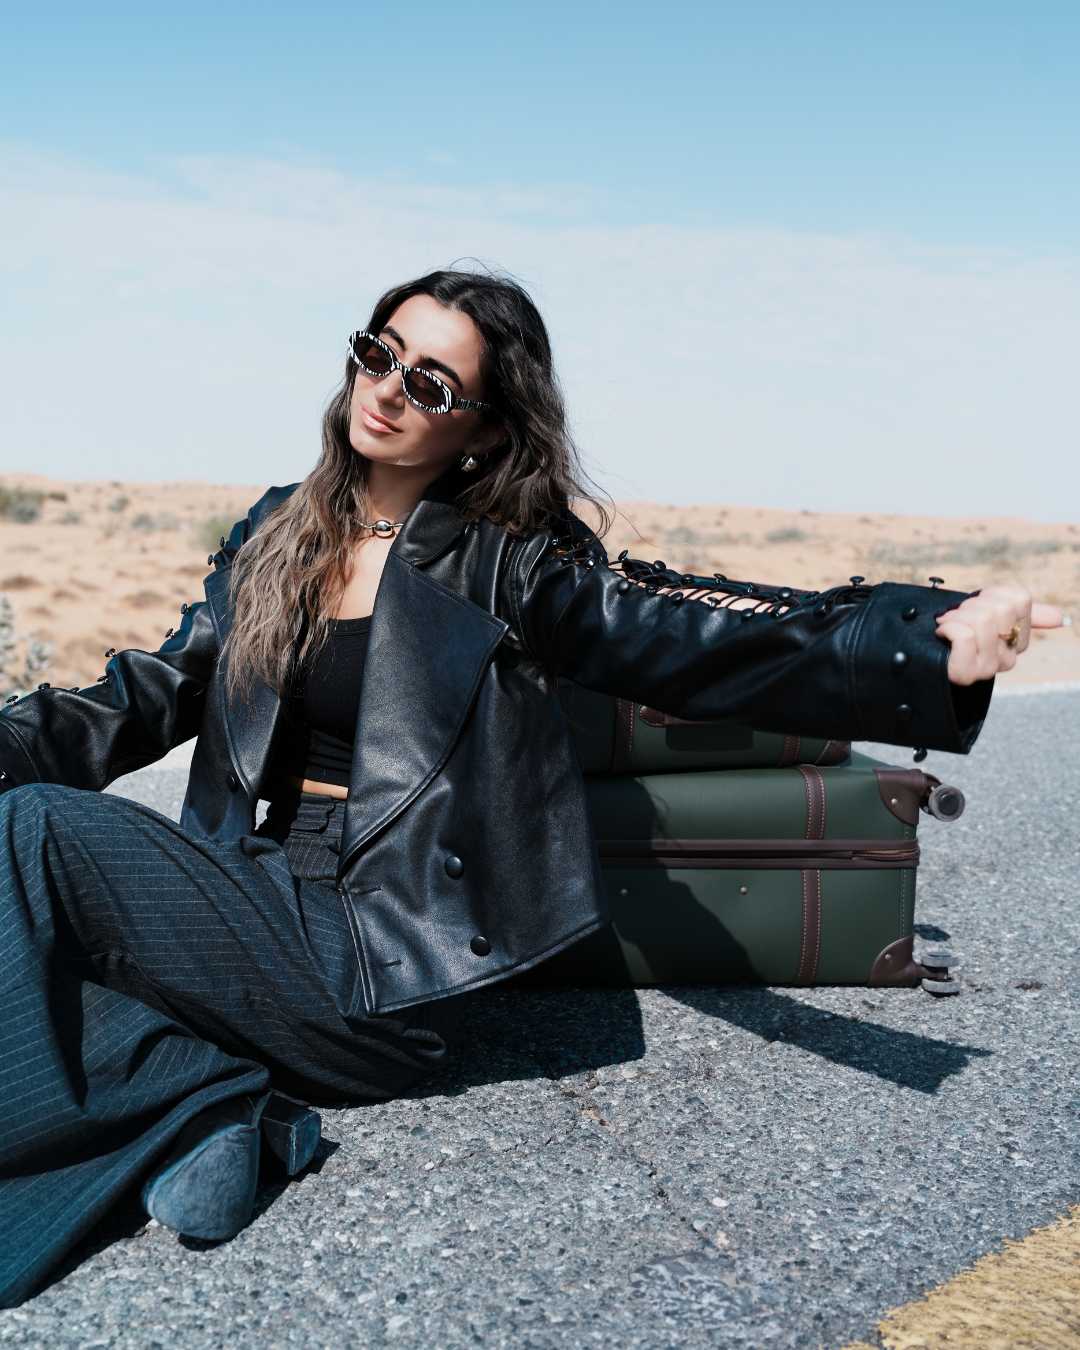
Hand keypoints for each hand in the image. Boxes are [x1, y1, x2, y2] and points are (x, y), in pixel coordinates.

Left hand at [934, 582, 1065, 684]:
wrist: (915, 650)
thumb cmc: (953, 628)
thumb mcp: (987, 613)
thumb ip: (1022, 612)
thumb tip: (1061, 618)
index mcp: (1017, 640)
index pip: (1018, 600)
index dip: (990, 596)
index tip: (973, 607)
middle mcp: (1007, 658)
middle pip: (998, 609)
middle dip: (970, 606)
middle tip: (956, 619)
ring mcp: (987, 668)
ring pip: (981, 621)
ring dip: (955, 617)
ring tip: (947, 626)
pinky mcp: (965, 673)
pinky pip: (964, 636)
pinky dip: (947, 628)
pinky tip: (941, 634)